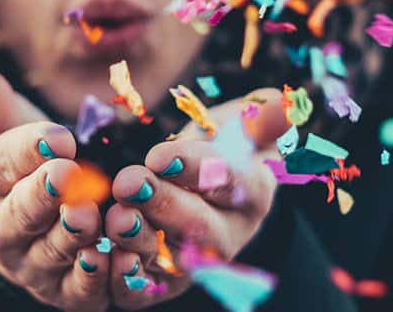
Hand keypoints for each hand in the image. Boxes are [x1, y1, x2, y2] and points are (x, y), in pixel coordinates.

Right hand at [0, 60, 109, 311]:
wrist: (31, 214)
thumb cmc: (20, 156)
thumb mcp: (2, 124)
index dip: (27, 150)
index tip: (57, 136)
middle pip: (19, 214)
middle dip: (43, 196)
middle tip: (69, 176)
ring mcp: (29, 265)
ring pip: (50, 254)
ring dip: (71, 238)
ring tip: (90, 217)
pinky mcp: (62, 292)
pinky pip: (78, 292)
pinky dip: (95, 280)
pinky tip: (114, 259)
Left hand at [104, 89, 286, 309]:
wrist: (200, 182)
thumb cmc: (223, 144)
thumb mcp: (244, 122)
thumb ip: (260, 115)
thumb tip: (282, 104)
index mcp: (253, 191)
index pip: (233, 181)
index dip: (198, 170)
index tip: (161, 156)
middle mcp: (230, 233)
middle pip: (201, 226)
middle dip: (164, 205)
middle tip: (130, 182)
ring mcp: (198, 261)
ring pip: (172, 259)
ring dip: (141, 240)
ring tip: (117, 217)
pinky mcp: (165, 280)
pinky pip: (148, 288)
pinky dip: (129, 278)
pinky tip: (110, 258)